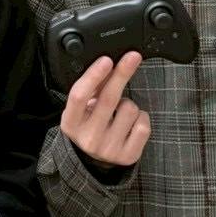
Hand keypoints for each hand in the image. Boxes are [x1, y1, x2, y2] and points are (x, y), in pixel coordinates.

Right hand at [59, 51, 148, 167]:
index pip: (80, 95)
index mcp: (71, 123)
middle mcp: (88, 137)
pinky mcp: (128, 156)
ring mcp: (109, 148)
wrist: (92, 159)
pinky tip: (131, 122)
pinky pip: (143, 125)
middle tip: (132, 57)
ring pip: (130, 109)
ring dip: (129, 103)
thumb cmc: (87, 126)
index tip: (107, 60)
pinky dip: (141, 117)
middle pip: (108, 99)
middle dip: (122, 73)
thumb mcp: (82, 108)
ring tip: (120, 111)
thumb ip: (93, 87)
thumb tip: (110, 64)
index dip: (94, 76)